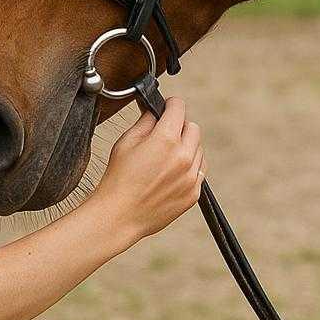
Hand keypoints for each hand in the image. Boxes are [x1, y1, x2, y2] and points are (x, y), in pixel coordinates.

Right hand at [92, 96, 203, 244]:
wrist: (120, 215)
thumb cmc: (119, 179)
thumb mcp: (126, 141)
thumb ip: (146, 121)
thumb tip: (156, 111)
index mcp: (166, 139)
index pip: (179, 108)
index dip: (171, 104)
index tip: (168, 107)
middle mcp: (183, 157)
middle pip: (193, 127)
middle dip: (179, 126)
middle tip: (165, 133)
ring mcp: (191, 176)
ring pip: (199, 149)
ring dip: (187, 147)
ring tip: (166, 157)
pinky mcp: (193, 193)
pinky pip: (200, 171)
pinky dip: (190, 167)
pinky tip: (171, 172)